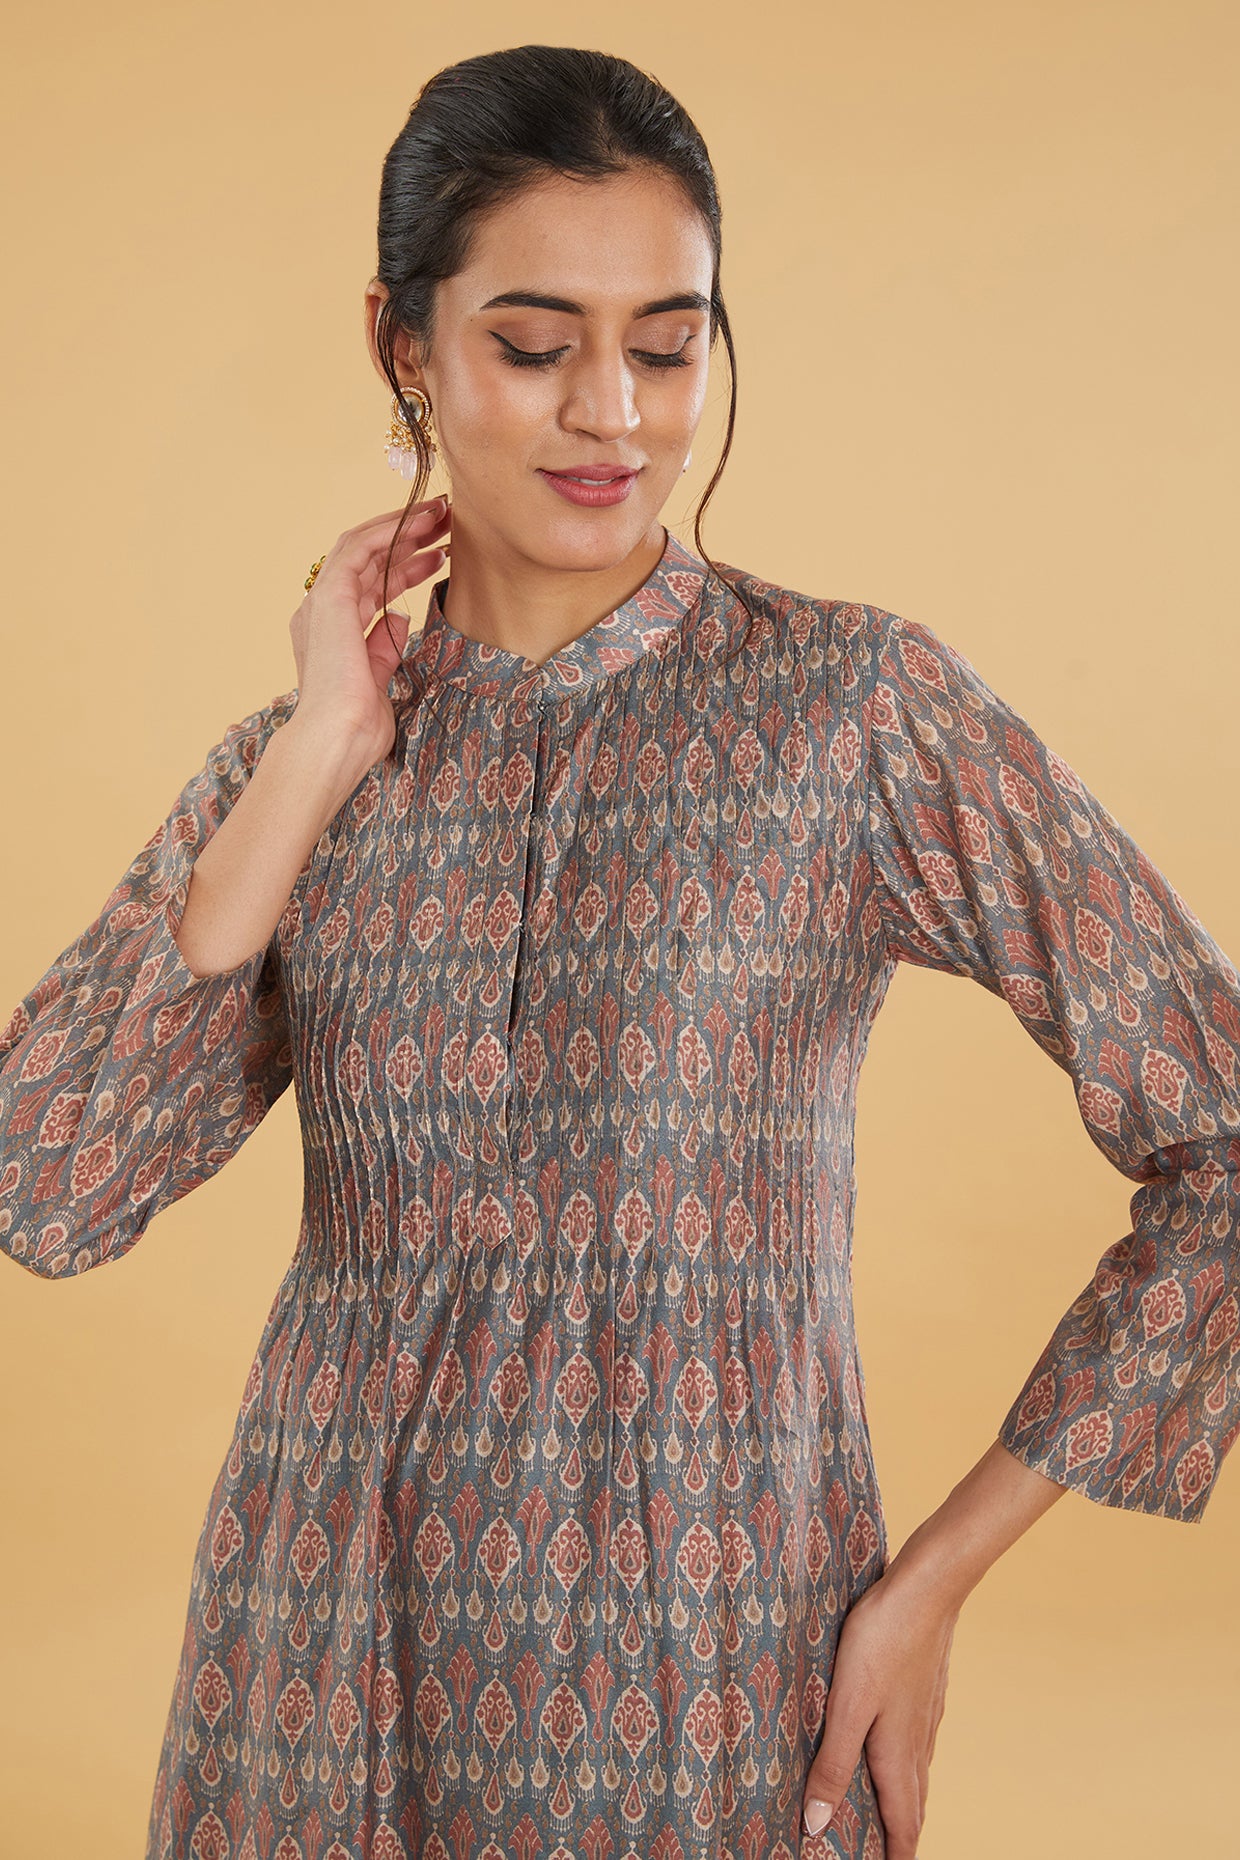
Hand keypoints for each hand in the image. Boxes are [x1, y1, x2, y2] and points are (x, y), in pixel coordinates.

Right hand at [288, 495, 451, 764]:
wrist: (337, 740)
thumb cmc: (358, 724)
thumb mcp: (379, 677)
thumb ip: (384, 645)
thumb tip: (399, 617)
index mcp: (331, 631)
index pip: (370, 585)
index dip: (405, 565)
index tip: (439, 553)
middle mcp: (321, 612)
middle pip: (368, 560)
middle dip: (407, 537)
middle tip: (445, 522)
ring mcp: (321, 603)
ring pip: (362, 546)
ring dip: (401, 526)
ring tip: (440, 513)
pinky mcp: (329, 599)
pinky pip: (357, 550)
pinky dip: (386, 532)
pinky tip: (416, 522)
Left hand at [800, 1561, 958, 1857]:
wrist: (928, 1588)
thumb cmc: (883, 1641)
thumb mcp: (847, 1704)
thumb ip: (833, 1763)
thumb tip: (818, 1825)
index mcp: (897, 1755)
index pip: (902, 1825)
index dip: (896, 1856)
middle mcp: (917, 1741)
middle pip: (912, 1805)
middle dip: (901, 1836)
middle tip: (888, 1855)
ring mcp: (925, 1714)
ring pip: (916, 1773)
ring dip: (904, 1802)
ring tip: (890, 1815)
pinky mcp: (925, 1689)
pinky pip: (917, 1743)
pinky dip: (906, 1766)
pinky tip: (897, 1748)